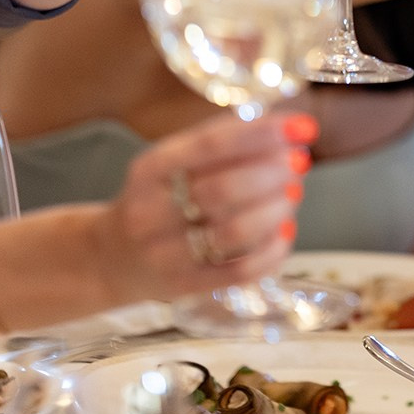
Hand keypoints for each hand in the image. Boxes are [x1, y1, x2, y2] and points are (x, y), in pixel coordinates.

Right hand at [95, 110, 310, 301]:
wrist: (109, 257)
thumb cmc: (159, 197)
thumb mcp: (173, 161)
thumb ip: (222, 140)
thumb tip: (284, 126)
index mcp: (150, 169)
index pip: (210, 145)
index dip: (261, 134)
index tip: (303, 126)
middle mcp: (151, 211)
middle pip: (222, 190)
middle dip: (272, 173)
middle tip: (299, 162)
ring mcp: (164, 254)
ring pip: (232, 232)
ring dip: (275, 210)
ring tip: (293, 193)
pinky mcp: (183, 287)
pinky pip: (238, 272)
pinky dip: (271, 251)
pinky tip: (285, 232)